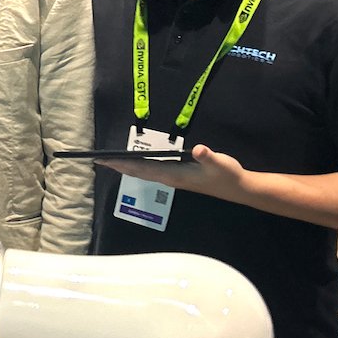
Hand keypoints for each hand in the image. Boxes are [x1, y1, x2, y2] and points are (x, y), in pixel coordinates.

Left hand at [101, 143, 246, 199]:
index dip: (123, 164)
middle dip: (118, 166)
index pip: (142, 169)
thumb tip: (198, 149)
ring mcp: (173, 178)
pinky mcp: (178, 177)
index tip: (105, 161)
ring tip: (110, 162)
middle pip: (138, 172)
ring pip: (143, 173)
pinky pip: (152, 171)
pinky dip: (138, 167)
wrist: (238, 188)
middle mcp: (169, 178)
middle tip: (98, 161)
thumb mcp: (219, 163)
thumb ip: (208, 156)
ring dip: (126, 167)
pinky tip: (134, 164)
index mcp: (174, 175)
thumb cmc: (228, 174)